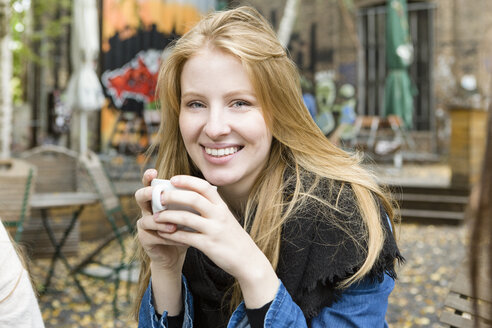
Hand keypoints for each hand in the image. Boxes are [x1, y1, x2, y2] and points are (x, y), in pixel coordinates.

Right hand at [135, 169, 187, 271]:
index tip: (154, 172)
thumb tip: (210, 189)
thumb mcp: (190, 213)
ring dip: (161, 222)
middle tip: (157, 194)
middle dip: (147, 194)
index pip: (150, 184)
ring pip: (146, 219)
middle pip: (139, 197)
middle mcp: (148, 209)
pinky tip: (180, 239)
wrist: (177, 253)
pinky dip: (168, 237)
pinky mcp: (145, 239)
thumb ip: (192, 202)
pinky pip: (154, 236)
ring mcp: (144, 224)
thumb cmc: (184, 228)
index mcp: (158, 199)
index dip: (148, 177)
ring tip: (174, 226)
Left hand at [152, 175, 278, 307]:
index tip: (173, 179)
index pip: (204, 186)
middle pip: (193, 198)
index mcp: (222, 206)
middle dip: (173, 196)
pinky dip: (172, 234)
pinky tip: (163, 233)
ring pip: (186, 217)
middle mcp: (219, 215)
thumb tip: (190, 197)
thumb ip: (211, 207)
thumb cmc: (232, 238)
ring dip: (168, 216)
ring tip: (156, 217)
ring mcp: (214, 230)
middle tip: (159, 197)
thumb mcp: (226, 218)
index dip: (187, 180)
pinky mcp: (208, 245)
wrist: (248, 260)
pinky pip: (186, 237)